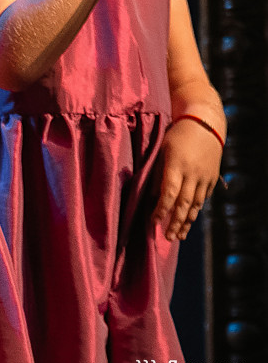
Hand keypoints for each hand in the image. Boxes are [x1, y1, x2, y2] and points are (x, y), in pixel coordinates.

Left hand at [154, 118, 222, 240]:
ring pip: (196, 204)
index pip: (169, 193)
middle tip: (168, 237)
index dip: (161, 209)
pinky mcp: (212, 178)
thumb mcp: (161, 150)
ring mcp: (204, 177)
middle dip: (175, 222)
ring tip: (179, 235)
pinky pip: (203, 198)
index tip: (154, 221)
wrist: (204, 125)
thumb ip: (156, 173)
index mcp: (176, 165)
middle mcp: (192, 174)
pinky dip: (196, 209)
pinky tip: (189, 219)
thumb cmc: (175, 135)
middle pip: (184, 203)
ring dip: (187, 221)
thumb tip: (150, 196)